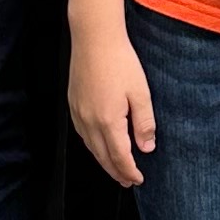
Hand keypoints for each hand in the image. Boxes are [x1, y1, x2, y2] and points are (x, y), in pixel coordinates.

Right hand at [68, 21, 156, 187]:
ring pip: (90, 147)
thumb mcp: (141, 92)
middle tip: (127, 182)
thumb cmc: (120, 62)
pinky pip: (82, 134)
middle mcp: (89, 122)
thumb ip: (144, 123)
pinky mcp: (73, 104)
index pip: (120, 157)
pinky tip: (99, 145)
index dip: (129, 171)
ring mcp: (78, 113)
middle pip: (102, 156)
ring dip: (103, 161)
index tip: (138, 180)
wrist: (94, 38)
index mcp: (108, 121)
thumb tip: (147, 148)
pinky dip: (92, 146)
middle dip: (116, 172)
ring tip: (115, 169)